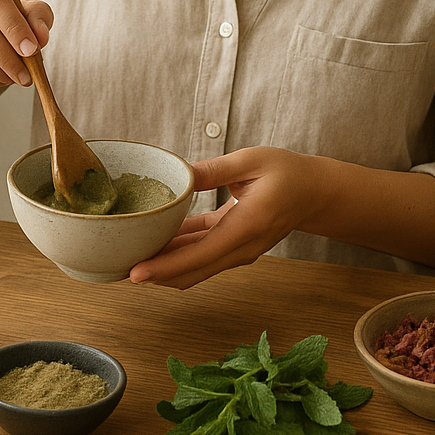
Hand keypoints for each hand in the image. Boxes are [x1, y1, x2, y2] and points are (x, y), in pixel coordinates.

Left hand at [128, 147, 324, 289]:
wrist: (316, 192)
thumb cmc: (288, 173)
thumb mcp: (252, 160)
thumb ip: (215, 170)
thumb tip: (181, 172)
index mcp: (247, 226)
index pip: (201, 256)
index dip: (166, 266)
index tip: (136, 273)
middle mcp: (242, 248)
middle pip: (193, 271)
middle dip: (155, 274)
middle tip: (118, 269)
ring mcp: (239, 251)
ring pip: (195, 268)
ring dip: (164, 267)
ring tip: (129, 258)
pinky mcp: (234, 246)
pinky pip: (202, 255)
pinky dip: (178, 254)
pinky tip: (155, 243)